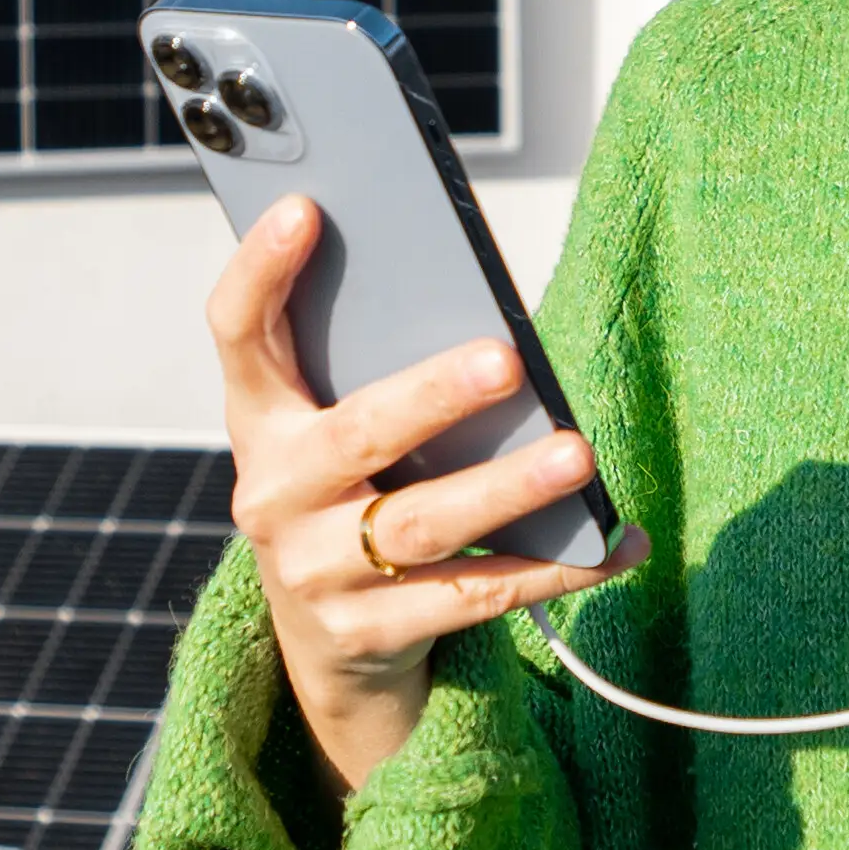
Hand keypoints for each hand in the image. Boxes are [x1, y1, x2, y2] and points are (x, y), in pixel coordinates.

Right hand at [205, 198, 621, 794]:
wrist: (332, 642)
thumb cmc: (355, 495)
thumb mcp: (337, 431)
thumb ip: (377, 373)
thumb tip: (492, 318)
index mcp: (261, 421)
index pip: (238, 333)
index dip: (260, 270)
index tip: (305, 207)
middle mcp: (273, 494)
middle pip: (354, 435)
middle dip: (431, 396)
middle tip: (506, 360)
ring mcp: (313, 572)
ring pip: (419, 525)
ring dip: (505, 489)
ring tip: (578, 456)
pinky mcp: (367, 634)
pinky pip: (471, 597)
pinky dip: (551, 570)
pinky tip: (611, 545)